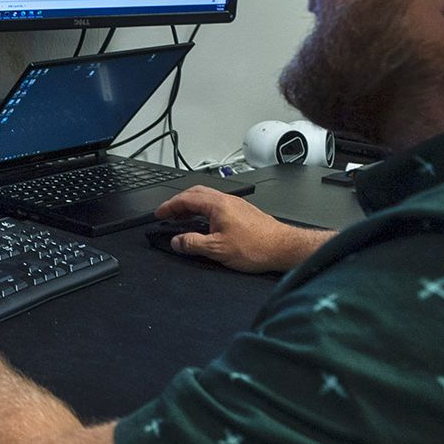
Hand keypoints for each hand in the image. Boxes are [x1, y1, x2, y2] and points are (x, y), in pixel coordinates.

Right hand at [153, 186, 333, 273]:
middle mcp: (227, 200)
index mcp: (218, 205)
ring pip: (207, 198)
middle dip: (179, 202)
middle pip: (196, 193)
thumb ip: (193, 243)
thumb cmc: (257, 247)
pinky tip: (205, 224)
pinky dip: (204, 211)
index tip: (159, 214)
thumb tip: (177, 241)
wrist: (284, 248)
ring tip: (183, 220)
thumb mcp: (218, 249)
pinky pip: (217, 206)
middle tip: (168, 214)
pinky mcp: (243, 213)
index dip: (169, 206)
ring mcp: (236, 205)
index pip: (186, 199)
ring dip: (192, 206)